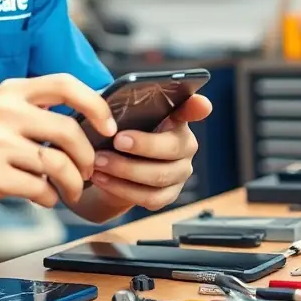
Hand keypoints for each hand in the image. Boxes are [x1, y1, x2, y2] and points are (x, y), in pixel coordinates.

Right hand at [0, 74, 116, 213]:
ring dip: (73, 184)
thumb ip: (45, 112)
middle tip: (88, 172)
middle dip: (87, 158)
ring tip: (71, 191)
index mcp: (13, 91)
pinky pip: (40, 188)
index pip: (65, 84)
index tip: (109, 127)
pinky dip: (50, 198)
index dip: (95, 104)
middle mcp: (4, 111)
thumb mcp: (9, 115)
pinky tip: (43, 196)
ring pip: (57, 164)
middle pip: (68, 131)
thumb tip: (99, 120)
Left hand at [88, 94, 211, 210]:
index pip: (192, 109)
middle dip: (144, 144)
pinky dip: (122, 189)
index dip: (197, 107)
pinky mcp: (169, 195)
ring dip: (125, 169)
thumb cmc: (118, 133)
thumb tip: (106, 102)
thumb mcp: (118, 117)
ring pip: (159, 176)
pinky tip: (101, 178)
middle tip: (117, 140)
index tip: (202, 103)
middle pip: (173, 147)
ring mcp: (180, 173)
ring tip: (99, 161)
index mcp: (176, 119)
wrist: (111, 166)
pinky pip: (150, 197)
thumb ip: (121, 108)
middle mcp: (185, 146)